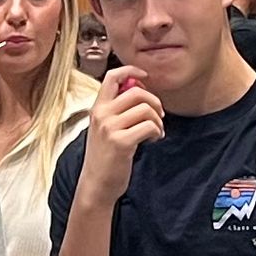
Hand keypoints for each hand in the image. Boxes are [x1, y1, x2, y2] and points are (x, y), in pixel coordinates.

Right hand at [78, 69, 164, 205]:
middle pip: (136, 91)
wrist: (96, 185)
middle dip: (154, 101)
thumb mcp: (104, 129)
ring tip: (156, 131)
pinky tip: (153, 140)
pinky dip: (157, 132)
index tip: (146, 76)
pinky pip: (149, 126)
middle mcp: (102, 115)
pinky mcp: (121, 142)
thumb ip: (117, 110)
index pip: (112, 77)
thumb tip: (140, 91)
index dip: (132, 71)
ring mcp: (110, 128)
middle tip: (159, 115)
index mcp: (97, 108)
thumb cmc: (104, 158)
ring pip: (145, 109)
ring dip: (158, 120)